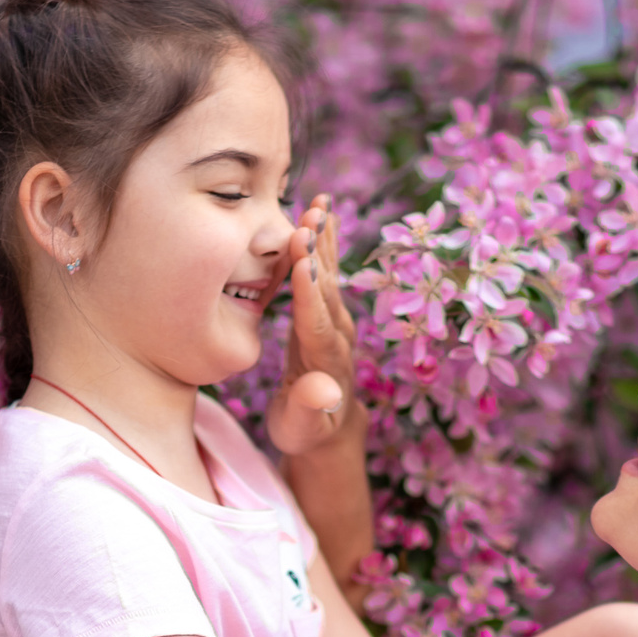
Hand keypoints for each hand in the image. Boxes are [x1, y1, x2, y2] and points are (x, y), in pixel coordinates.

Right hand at [265, 192, 361, 458]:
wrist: (330, 430)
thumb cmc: (306, 433)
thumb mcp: (301, 430)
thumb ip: (309, 409)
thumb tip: (325, 394)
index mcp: (325, 363)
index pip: (316, 322)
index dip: (309, 291)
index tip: (303, 260)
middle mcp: (337, 336)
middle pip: (327, 290)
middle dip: (317, 253)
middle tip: (309, 218)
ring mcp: (336, 321)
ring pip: (329, 274)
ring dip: (324, 238)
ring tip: (319, 203)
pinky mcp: (328, 312)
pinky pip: (325, 271)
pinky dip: (323, 241)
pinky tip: (321, 212)